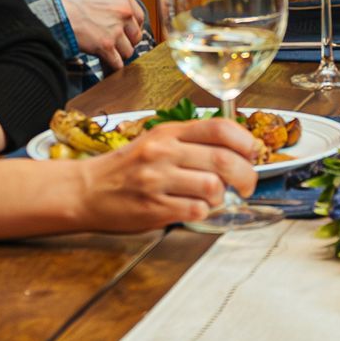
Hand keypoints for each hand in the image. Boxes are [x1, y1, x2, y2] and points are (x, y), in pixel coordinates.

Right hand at [50, 0, 144, 70]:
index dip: (132, 26)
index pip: (138, 16)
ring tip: (109, 52)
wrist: (52, 4)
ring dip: (118, 53)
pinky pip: (117, 62)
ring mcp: (115, 30)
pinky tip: (106, 62)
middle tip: (117, 42)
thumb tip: (108, 8)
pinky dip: (112, 64)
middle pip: (136, 35)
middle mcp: (123, 12)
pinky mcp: (105, 45)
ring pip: (128, 50)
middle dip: (127, 41)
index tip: (127, 31)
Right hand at [76, 117, 259, 230]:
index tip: (253, 153)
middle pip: (224, 160)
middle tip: (247, 184)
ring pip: (213, 187)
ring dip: (220, 196)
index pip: (219, 128)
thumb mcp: (156, 141)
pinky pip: (196, 211)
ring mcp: (157, 180)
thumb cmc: (126, 168)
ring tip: (210, 197)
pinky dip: (203, 212)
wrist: (86, 189)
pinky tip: (193, 208)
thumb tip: (236, 148)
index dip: (245, 141)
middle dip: (247, 176)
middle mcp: (163, 152)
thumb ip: (191, 141)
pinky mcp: (153, 208)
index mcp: (167, 132)